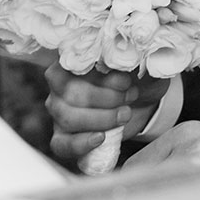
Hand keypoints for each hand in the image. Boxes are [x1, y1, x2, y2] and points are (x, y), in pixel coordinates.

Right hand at [44, 62, 168, 165]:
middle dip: (108, 98)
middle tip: (130, 96)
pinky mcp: (62, 136)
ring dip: (102, 118)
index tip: (125, 80)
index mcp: (72, 61)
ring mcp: (58, 112)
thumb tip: (133, 55)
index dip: (101, 75)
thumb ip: (133, 57)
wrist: (142, 103)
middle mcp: (58, 85)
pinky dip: (82, 143)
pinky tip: (101, 137)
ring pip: (68, 118)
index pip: (73, 65)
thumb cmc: (135, 78)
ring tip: (125, 114)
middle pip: (71, 94)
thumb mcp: (138, 64)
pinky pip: (62, 144)